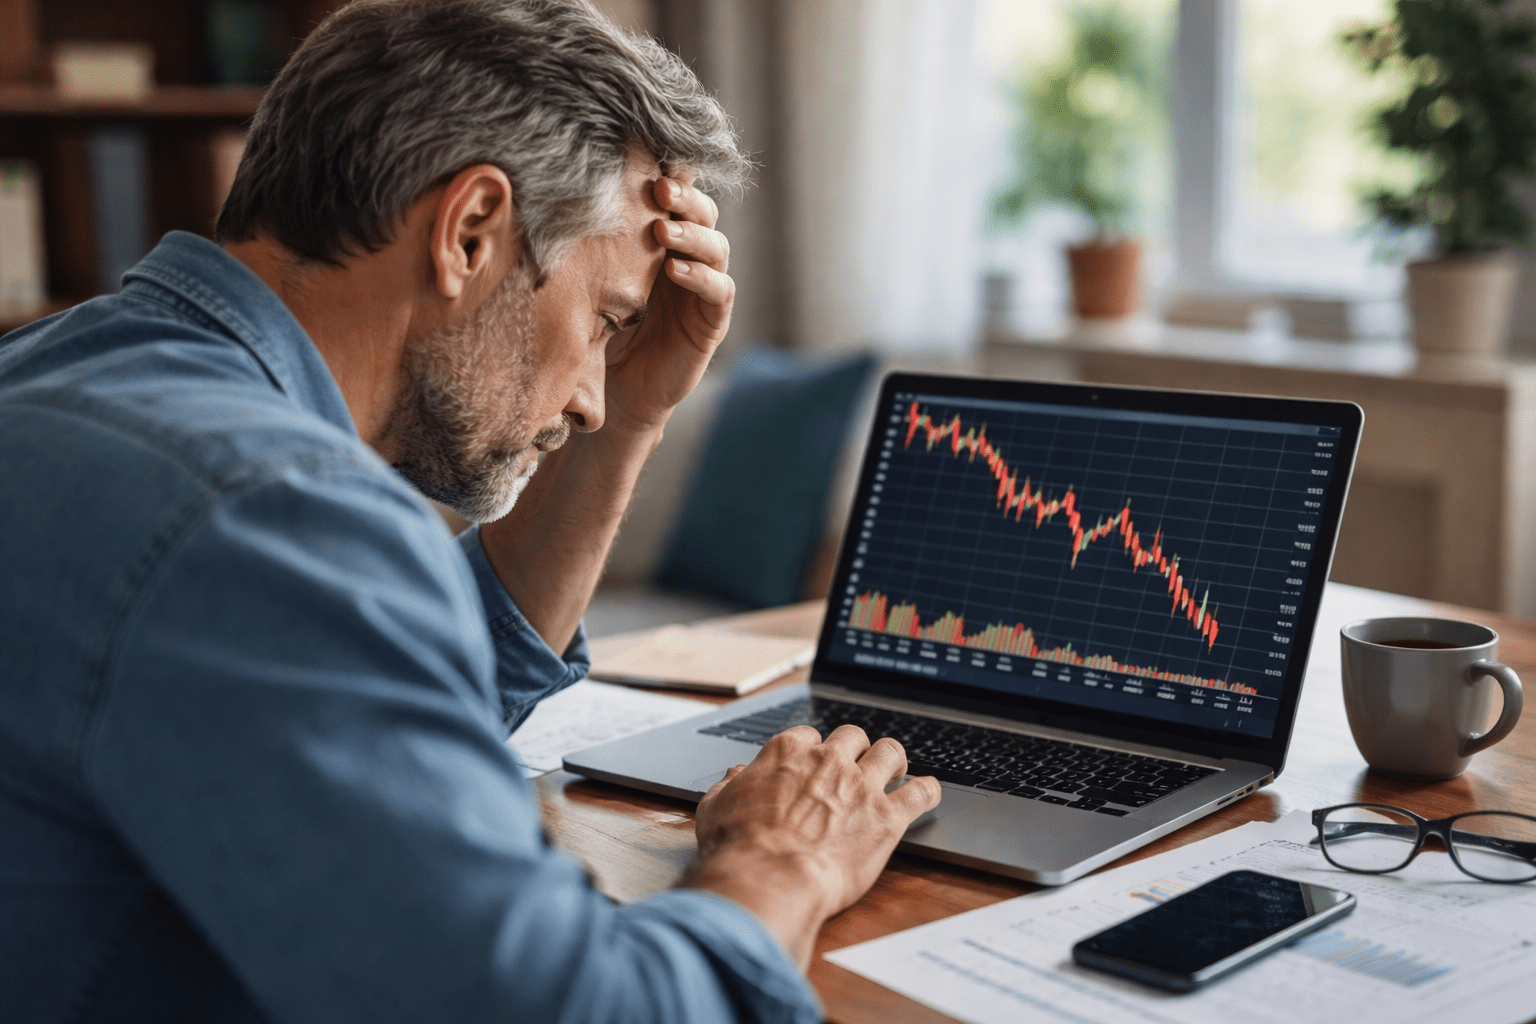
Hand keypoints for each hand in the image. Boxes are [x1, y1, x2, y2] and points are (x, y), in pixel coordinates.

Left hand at [603, 173, 732, 434]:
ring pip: (716, 246)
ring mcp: (703, 289)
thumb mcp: (590, 279)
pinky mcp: (712, 321)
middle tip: (660, 188)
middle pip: (701, 213)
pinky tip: (675, 270)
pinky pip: (719, 291)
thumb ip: (591, 242)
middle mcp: (687, 257)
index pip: (674, 197)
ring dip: (692, 234)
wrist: (613, 391)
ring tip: (662, 231)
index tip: (647, 157)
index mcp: (660, 241)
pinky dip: (701, 277)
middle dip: (684, 196)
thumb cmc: (597, 330)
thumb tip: (557, 188)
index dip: (670, 174)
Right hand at [686, 725, 941, 967]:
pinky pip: (921, 792)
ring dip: (893, 759)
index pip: (809, 737)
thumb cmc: (739, 848)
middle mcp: (828, 761)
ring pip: (890, 751)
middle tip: (855, 768)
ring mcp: (861, 786)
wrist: (770, 878)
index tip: (813, 766)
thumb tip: (737, 776)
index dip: (813, 752)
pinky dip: (927, 790)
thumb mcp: (716, 808)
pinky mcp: (887, 817)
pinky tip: (927, 793)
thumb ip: (730, 786)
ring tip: (894, 770)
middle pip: (852, 736)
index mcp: (787, 752)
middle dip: (855, 749)